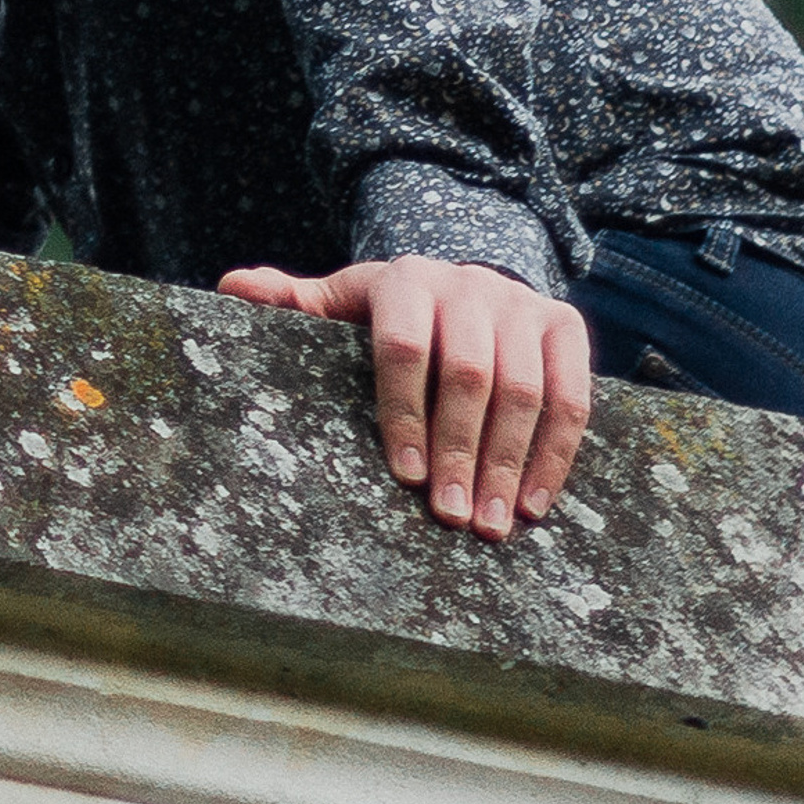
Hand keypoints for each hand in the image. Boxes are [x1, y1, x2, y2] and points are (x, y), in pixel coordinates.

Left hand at [219, 255, 592, 538]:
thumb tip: (231, 287)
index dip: (404, 412)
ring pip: (524, 390)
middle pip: (470, 374)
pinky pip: (571, 397)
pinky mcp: (565, 325)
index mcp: (405, 278)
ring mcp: (521, 304)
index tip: (406, 476)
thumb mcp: (342, 301)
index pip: (405, 345)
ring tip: (491, 525)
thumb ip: (291, 301)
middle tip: (450, 517)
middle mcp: (468, 285)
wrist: (467, 280)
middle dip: (460, 451)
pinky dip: (554, 455)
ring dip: (509, 464)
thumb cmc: (392, 311)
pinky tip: (533, 504)